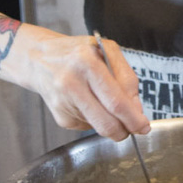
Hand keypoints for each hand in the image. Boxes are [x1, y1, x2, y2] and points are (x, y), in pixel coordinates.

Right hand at [7, 27, 150, 141]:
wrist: (39, 58)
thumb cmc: (78, 53)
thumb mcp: (106, 52)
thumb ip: (125, 79)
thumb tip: (136, 110)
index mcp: (86, 63)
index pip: (116, 101)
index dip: (134, 118)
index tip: (144, 126)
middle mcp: (71, 83)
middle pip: (107, 122)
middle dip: (126, 131)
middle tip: (133, 129)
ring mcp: (63, 102)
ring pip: (99, 127)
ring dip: (111, 125)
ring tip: (107, 106)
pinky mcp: (59, 117)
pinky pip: (87, 126)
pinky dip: (94, 119)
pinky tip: (87, 103)